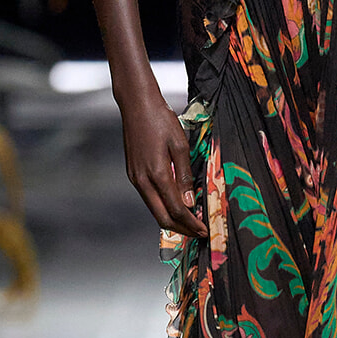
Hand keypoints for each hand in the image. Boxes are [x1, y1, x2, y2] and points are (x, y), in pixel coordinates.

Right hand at [121, 90, 206, 237]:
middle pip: (162, 217)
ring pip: (154, 210)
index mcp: (157, 174)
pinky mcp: (132, 174)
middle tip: (197, 233)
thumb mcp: (179, 145)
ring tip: (189, 222)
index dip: (191, 224)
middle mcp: (142, 181)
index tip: (204, 230)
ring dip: (172, 219)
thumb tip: (189, 202)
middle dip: (181, 229)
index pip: (176, 210)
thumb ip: (185, 175)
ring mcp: (135, 178)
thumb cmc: (160, 119)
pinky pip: (149, 198)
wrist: (136, 105)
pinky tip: (175, 204)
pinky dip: (163, 207)